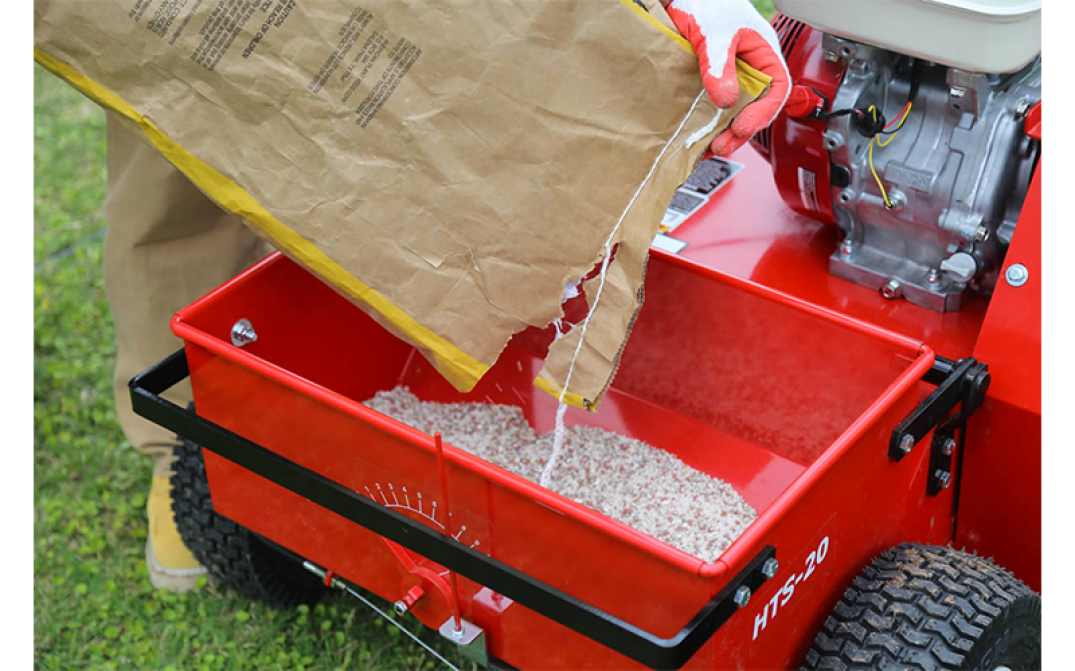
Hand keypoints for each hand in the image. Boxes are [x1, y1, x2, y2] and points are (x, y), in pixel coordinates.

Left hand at [662, 0, 790, 154]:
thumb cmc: (706, 3)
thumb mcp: (714, 33)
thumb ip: (719, 65)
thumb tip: (726, 100)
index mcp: (765, 53)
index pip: (777, 89)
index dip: (763, 112)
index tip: (742, 126)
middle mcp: (752, 68)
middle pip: (757, 108)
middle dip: (742, 130)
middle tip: (722, 144)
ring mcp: (732, 77)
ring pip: (737, 112)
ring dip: (726, 132)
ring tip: (712, 147)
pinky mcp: (712, 83)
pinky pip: (716, 108)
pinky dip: (710, 125)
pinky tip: (701, 138)